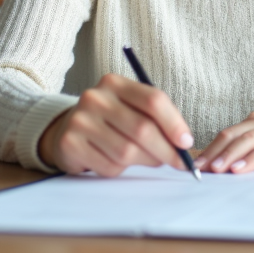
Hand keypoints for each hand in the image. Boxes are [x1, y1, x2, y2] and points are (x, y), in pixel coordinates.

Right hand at [38, 73, 193, 176]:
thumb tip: (184, 145)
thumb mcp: (131, 108)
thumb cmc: (111, 120)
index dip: (174, 123)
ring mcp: (80, 121)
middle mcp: (95, 98)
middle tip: (179, 163)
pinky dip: (121, 169)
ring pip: (127, 151)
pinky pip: (109, 165)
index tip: (186, 142)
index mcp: (114, 83)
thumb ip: (156, 119)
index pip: (153, 100)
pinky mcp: (70, 144)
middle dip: (166, 150)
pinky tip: (119, 162)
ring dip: (146, 161)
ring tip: (149, 160)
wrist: (67, 129)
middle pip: (142, 128)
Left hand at [194, 112, 253, 174]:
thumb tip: (221, 171)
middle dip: (213, 154)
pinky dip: (252, 159)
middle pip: (232, 136)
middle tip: (198, 169)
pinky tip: (240, 169)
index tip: (193, 165)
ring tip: (215, 170)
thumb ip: (250, 154)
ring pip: (247, 141)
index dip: (209, 149)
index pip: (227, 135)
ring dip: (228, 156)